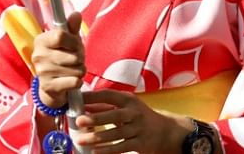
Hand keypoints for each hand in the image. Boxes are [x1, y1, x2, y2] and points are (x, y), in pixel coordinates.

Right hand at [30, 11, 84, 108]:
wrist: (53, 85)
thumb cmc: (63, 56)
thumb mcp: (69, 40)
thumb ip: (72, 27)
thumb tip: (76, 14)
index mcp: (41, 40)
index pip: (61, 35)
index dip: (74, 41)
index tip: (74, 45)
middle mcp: (38, 56)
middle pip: (73, 55)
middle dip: (80, 58)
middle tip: (75, 60)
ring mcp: (42, 73)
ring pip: (76, 69)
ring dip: (80, 70)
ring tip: (72, 70)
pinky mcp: (48, 87)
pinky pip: (75, 82)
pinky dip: (78, 81)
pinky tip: (71, 81)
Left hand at [75, 90, 193, 153]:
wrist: (165, 132)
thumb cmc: (140, 117)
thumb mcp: (126, 108)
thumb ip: (106, 107)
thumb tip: (83, 105)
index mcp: (129, 101)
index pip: (110, 95)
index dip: (94, 97)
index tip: (78, 98)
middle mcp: (135, 113)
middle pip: (115, 115)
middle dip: (97, 118)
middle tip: (80, 120)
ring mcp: (138, 129)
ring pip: (116, 134)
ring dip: (98, 137)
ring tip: (81, 140)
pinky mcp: (140, 143)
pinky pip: (122, 147)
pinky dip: (108, 150)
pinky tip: (95, 151)